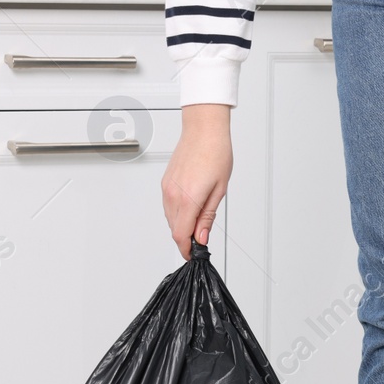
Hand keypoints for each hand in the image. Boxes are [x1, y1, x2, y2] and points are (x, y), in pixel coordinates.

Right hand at [161, 103, 232, 258]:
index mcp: (188, 199)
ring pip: (170, 218)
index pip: (181, 235)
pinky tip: (190, 208)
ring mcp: (166, 188)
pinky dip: (177, 213)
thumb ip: (207, 217)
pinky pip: (168, 206)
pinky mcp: (165, 182)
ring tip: (198, 222)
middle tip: (200, 240)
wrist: (204, 130)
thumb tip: (201, 237)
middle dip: (185, 238)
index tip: (193, 254)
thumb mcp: (219, 190)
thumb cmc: (215, 153)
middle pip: (174, 229)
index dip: (187, 249)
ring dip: (181, 225)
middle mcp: (173, 195)